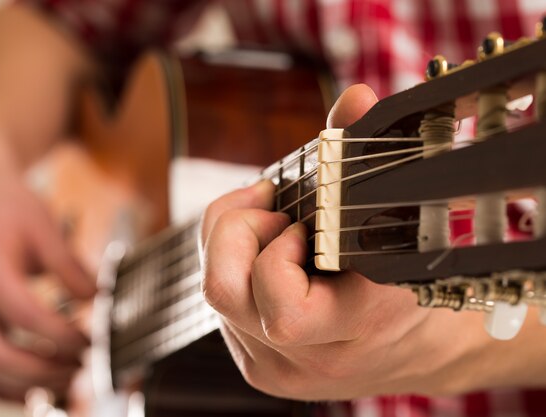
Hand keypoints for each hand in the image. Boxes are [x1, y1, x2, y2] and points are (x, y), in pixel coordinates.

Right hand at [0, 137, 95, 400]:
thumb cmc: (9, 207)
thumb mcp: (47, 229)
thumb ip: (72, 268)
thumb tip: (101, 302)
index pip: (24, 315)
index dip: (62, 336)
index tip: (92, 343)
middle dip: (45, 370)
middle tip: (82, 370)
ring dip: (25, 384)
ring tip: (66, 380)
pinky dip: (1, 384)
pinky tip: (33, 386)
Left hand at [200, 84, 496, 399]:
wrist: (411, 347)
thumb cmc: (408, 276)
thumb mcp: (404, 221)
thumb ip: (372, 157)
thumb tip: (354, 100)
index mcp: (358, 326)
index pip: (286, 309)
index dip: (278, 253)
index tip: (302, 224)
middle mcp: (309, 356)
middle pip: (222, 293)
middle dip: (236, 229)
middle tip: (271, 208)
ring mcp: (276, 367)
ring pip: (214, 292)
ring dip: (232, 239)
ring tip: (270, 219)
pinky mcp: (256, 366)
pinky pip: (221, 303)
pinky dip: (232, 262)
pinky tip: (264, 249)